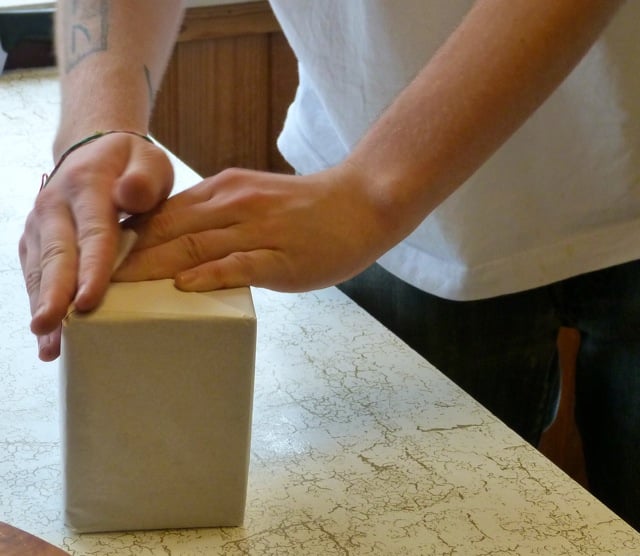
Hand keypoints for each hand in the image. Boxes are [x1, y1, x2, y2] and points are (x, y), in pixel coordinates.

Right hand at [19, 132, 173, 360]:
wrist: (94, 150)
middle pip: (56, 256)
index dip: (90, 269)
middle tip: (52, 327)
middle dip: (54, 295)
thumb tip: (130, 195)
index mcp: (87, 187)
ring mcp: (41, 225)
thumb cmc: (130, 163)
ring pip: (39, 270)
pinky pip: (35, 275)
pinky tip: (47, 335)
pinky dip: (39, 303)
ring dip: (42, 306)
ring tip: (49, 344)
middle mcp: (55, 207)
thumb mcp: (149, 161)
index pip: (92, 234)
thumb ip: (145, 178)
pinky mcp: (36, 240)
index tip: (88, 300)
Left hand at [113, 164, 395, 292]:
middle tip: (92, 282)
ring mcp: (257, 229)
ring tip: (118, 292)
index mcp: (224, 191)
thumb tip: (183, 250)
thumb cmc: (308, 210)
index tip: (98, 261)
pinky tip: (183, 287)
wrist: (361, 203)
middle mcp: (234, 204)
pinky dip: (208, 274)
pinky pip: (238, 264)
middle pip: (168, 231)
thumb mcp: (255, 201)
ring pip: (194, 247)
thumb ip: (219, 219)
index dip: (127, 239)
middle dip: (127, 258)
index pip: (162, 215)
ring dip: (153, 269)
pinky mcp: (280, 255)